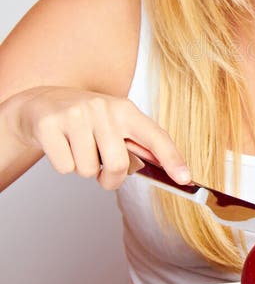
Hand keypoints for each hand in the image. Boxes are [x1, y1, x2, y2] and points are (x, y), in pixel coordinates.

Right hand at [5, 86, 190, 189]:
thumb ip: (133, 146)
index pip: (155, 135)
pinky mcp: (50, 125)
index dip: (172, 158)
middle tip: (100, 172)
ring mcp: (75, 114)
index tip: (186, 178)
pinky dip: (63, 165)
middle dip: (109, 179)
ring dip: (83, 170)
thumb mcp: (112, 125)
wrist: (39, 104)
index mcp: (124, 109)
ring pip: (88, 170)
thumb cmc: (83, 121)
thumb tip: (150, 169)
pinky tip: (60, 145)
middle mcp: (102, 108)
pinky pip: (65, 167)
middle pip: (118, 164)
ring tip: (77, 148)